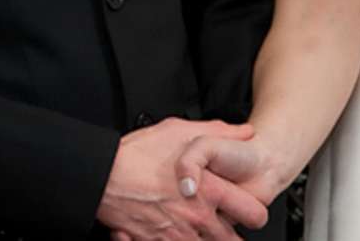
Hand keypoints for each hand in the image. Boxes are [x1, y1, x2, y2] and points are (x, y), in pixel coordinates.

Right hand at [98, 118, 268, 240]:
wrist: (104, 177)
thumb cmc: (138, 155)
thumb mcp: (181, 130)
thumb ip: (218, 131)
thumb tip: (245, 131)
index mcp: (210, 191)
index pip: (253, 213)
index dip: (255, 212)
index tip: (250, 209)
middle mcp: (198, 218)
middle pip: (233, 240)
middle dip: (233, 235)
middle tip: (229, 228)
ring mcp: (178, 235)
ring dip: (208, 240)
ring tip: (203, 232)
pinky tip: (179, 235)